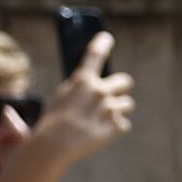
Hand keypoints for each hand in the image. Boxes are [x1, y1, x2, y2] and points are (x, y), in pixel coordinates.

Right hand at [32, 35, 135, 160]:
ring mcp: (110, 108)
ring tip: (102, 119)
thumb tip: (91, 83)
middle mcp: (99, 91)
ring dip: (119, 109)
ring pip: (127, 103)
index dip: (102, 44)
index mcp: (82, 81)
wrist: (56, 144)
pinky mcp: (116, 126)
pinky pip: (124, 124)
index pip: (94, 56)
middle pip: (125, 81)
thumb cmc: (54, 121)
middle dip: (121, 87)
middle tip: (111, 95)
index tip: (106, 38)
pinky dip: (115, 128)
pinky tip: (101, 132)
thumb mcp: (62, 97)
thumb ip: (79, 88)